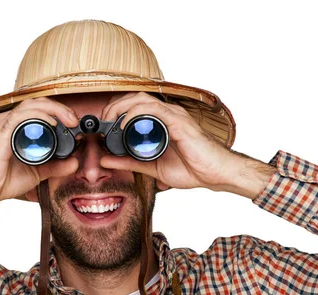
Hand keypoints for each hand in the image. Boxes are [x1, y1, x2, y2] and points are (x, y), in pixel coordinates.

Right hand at [0, 97, 79, 210]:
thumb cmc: (2, 181)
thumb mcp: (37, 172)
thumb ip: (55, 167)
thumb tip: (75, 163)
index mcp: (14, 127)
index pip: (38, 109)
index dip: (59, 111)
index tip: (74, 124)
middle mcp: (7, 121)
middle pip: (37, 102)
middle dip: (59, 108)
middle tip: (74, 121)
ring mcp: (2, 125)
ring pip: (30, 105)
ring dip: (53, 109)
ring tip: (68, 120)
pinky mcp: (0, 133)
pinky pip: (21, 117)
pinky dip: (39, 116)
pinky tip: (52, 123)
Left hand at [100, 92, 236, 191]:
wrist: (215, 174)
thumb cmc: (192, 168)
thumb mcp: (151, 167)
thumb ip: (128, 162)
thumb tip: (105, 159)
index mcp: (161, 121)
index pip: (134, 104)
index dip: (115, 109)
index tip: (102, 124)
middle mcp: (167, 113)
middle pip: (134, 97)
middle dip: (113, 106)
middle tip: (102, 121)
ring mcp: (174, 115)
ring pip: (141, 99)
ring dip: (121, 107)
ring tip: (109, 121)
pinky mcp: (179, 122)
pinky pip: (154, 110)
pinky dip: (136, 114)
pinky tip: (124, 125)